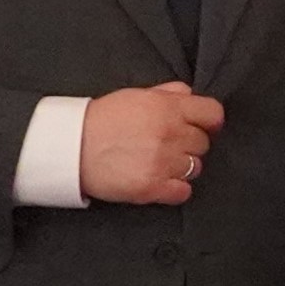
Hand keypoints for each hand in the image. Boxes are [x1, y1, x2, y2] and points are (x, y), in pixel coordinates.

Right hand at [81, 81, 225, 204]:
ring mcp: (163, 162)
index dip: (209, 121)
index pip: (213, 114)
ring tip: (160, 162)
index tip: (202, 126)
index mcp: (168, 108)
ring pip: (195, 167)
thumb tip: (191, 94)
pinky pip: (184, 192)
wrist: (71, 147)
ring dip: (182, 166)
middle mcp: (170, 134)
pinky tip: (160, 180)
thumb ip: (168, 93)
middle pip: (204, 143)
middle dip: (189, 143)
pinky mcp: (152, 188)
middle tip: (168, 144)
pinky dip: (175, 189)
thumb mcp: (136, 95)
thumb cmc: (102, 119)